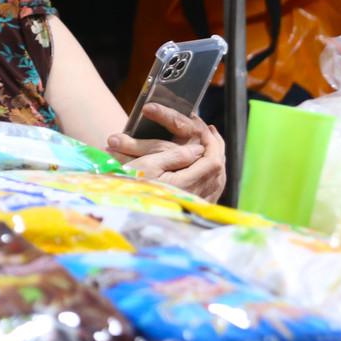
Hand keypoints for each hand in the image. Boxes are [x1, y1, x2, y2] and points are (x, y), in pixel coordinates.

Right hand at [107, 102, 225, 202]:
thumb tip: (198, 149)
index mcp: (185, 185)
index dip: (212, 144)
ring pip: (217, 181)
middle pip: (218, 171)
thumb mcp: (149, 165)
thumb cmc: (131, 183)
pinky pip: (211, 192)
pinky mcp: (191, 210)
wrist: (122, 206)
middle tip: (211, 133)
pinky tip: (207, 168)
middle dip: (217, 149)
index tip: (205, 131)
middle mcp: (194, 197)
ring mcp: (194, 205)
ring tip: (211, 146)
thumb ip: (176, 156)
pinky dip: (213, 176)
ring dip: (216, 162)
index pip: (212, 162)